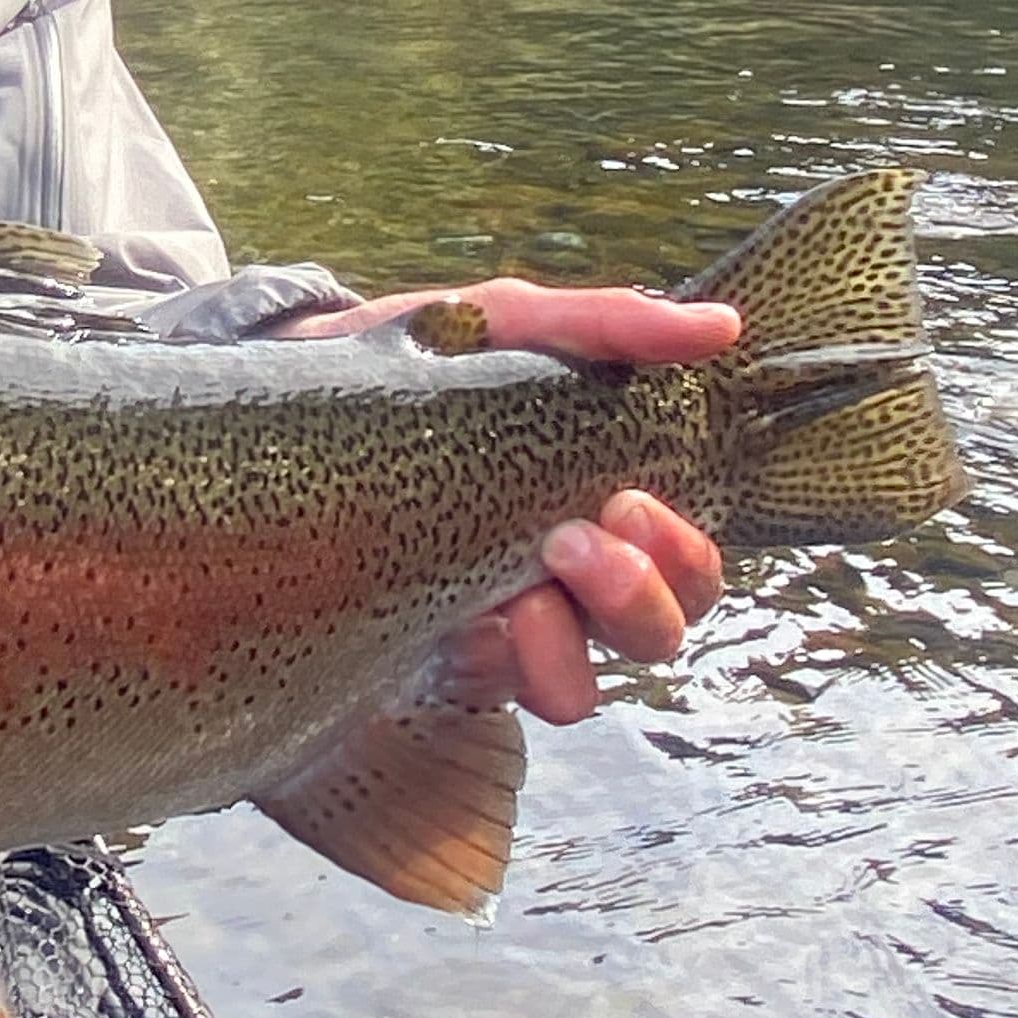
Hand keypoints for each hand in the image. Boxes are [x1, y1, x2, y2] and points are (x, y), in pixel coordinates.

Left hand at [273, 279, 739, 723]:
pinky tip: (456, 626)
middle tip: (569, 540)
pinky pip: (485, 693)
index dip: (680, 554)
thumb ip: (604, 327)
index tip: (627, 499)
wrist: (295, 381)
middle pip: (654, 636)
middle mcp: (563, 584)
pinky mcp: (429, 655)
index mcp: (602, 511)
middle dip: (635, 598)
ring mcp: (499, 625)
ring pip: (576, 686)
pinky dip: (484, 664)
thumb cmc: (417, 360)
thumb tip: (721, 329)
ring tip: (518, 597)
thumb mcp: (503, 324)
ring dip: (565, 650)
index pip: (689, 569)